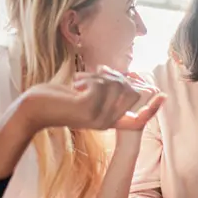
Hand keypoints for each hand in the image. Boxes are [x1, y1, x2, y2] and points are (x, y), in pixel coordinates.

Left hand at [18, 66, 163, 131]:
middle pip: (132, 92)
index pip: (139, 120)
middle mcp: (107, 123)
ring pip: (117, 85)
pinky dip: (90, 77)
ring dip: (99, 75)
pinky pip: (102, 84)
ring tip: (81, 80)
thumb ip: (105, 88)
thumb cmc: (58, 97)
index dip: (153, 109)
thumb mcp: (86, 93)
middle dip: (117, 76)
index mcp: (109, 121)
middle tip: (96, 74)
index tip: (163, 96)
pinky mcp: (87, 109)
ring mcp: (98, 118)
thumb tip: (122, 75)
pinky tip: (75, 84)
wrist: (34, 108)